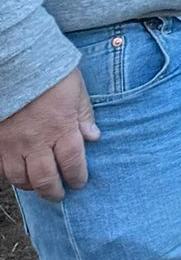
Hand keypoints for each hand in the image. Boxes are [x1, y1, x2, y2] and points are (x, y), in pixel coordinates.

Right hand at [0, 70, 99, 200]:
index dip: (77, 177)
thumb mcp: (76, 90)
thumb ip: (84, 116)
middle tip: (59, 194)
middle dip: (54, 192)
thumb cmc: (50, 74)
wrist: (17, 65)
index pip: (72, 164)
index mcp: (61, 129)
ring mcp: (14, 144)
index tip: (79, 182)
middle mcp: (37, 142)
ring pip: (20, 179)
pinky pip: (1, 168)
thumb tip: (94, 137)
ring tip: (38, 186)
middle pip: (45, 179)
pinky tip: (17, 174)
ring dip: (31, 186)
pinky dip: (9, 175)